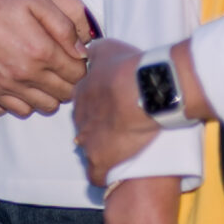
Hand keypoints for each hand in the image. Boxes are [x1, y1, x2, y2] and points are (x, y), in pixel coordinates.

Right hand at [0, 0, 91, 117]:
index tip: (78, 58)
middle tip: (66, 67)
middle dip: (72, 82)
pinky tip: (29, 87)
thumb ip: (64, 26)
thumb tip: (81, 51)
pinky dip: (30, 103)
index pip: (79, 73)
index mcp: (42, 50)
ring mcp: (8, 84)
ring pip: (46, 106)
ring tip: (49, 77)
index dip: (84, 66)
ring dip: (53, 94)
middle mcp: (26, 73)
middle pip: (66, 92)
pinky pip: (20, 110)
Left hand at [75, 37, 160, 185]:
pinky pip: (96, 174)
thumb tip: (88, 50)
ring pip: (88, 150)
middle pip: (84, 127)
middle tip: (119, 128)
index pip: (83, 104)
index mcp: (81, 94)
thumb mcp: (108, 48)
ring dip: (101, 151)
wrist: (144, 91)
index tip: (111, 109)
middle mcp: (80, 118)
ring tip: (120, 151)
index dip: (97, 107)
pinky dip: (102, 175)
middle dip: (98, 129)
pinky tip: (113, 174)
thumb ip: (95, 51)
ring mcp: (88, 140)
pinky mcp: (101, 160)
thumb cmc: (129, 68)